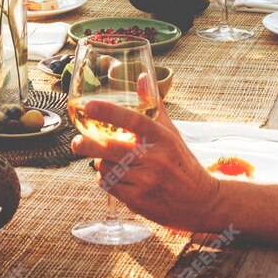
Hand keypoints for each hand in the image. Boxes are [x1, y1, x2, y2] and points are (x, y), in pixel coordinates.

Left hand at [71, 90, 221, 231]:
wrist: (201, 201)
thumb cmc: (182, 162)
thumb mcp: (171, 132)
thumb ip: (154, 105)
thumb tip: (142, 76)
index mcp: (162, 137)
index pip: (134, 120)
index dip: (109, 111)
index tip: (89, 106)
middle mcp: (154, 158)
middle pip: (111, 148)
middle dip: (88, 145)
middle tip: (76, 141)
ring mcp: (146, 181)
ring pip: (106, 168)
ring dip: (101, 163)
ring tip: (108, 160)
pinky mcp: (138, 200)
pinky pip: (109, 186)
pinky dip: (106, 180)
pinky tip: (115, 176)